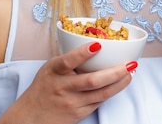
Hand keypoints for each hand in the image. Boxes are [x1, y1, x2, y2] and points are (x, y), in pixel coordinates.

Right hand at [3, 42, 136, 123]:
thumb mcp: (50, 69)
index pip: (68, 61)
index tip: (97, 45)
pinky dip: (111, 92)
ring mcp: (72, 102)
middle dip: (115, 72)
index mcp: (54, 71)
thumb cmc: (43, 88)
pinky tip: (119, 84)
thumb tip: (94, 46)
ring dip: (119, 83)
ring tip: (130, 73)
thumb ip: (68, 60)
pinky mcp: (78, 113)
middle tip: (130, 64)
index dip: (83, 53)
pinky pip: (99, 101)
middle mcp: (63, 87)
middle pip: (92, 80)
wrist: (31, 117)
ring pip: (101, 93)